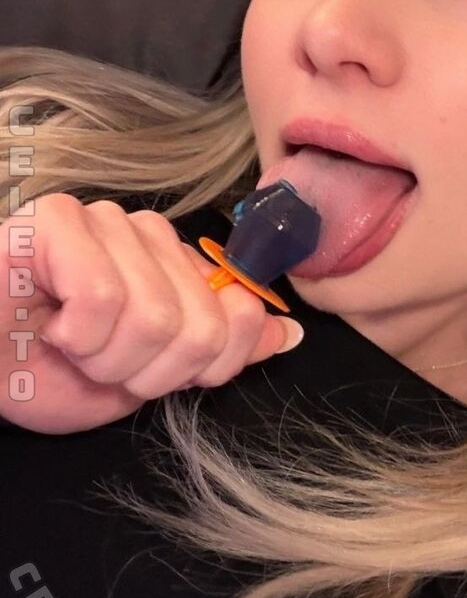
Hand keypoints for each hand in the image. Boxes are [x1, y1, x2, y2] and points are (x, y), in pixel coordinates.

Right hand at [1, 193, 302, 433]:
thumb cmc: (46, 371)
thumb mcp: (145, 379)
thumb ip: (219, 353)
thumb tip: (289, 334)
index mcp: (180, 268)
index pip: (241, 317)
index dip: (200, 369)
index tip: (144, 374)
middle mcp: (152, 236)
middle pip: (202, 327)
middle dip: (145, 372)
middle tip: (97, 361)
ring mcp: (108, 220)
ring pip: (156, 316)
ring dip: (105, 358)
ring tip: (68, 343)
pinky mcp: (60, 218)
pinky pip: (103, 298)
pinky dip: (74, 335)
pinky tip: (48, 324)